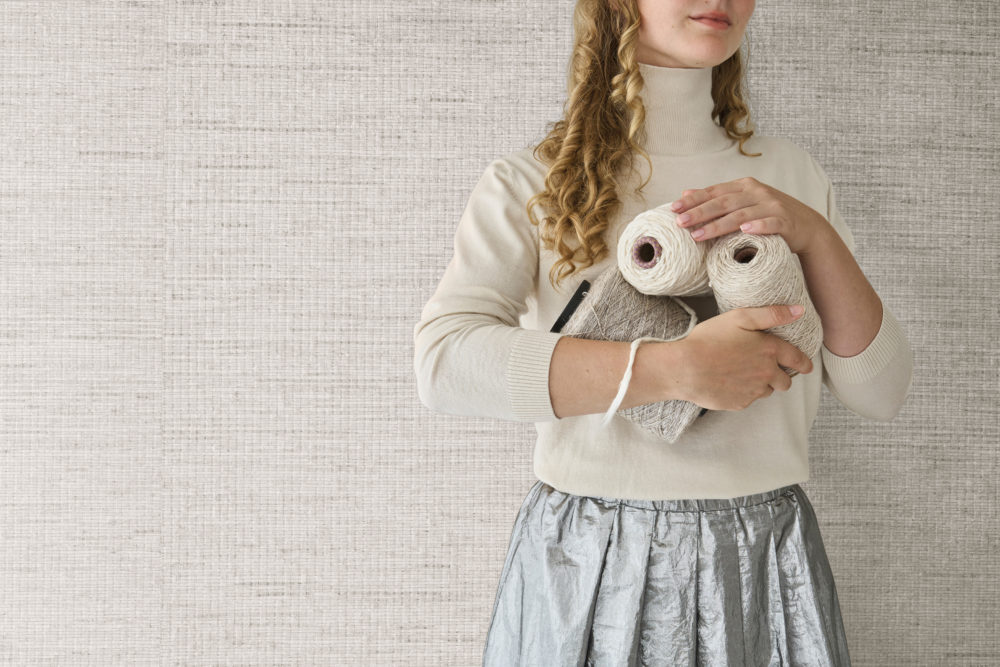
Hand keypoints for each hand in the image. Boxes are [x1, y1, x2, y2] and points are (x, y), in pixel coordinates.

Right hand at [663, 304, 813, 410]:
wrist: (685, 368)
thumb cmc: (709, 339)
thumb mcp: (740, 317)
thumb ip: (772, 314)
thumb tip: (799, 311)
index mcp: (770, 351)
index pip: (797, 359)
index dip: (804, 363)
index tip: (807, 366)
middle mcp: (767, 373)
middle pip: (785, 381)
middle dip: (781, 376)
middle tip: (767, 368)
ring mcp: (753, 391)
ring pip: (767, 391)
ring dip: (762, 384)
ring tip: (743, 373)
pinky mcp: (740, 403)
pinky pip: (748, 399)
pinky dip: (744, 392)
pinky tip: (729, 382)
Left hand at [670, 177, 831, 254]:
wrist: (806, 225)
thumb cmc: (767, 215)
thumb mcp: (741, 203)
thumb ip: (716, 199)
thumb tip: (685, 193)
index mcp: (743, 186)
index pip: (713, 192)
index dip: (693, 200)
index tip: (673, 208)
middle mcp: (756, 192)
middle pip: (723, 202)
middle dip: (699, 212)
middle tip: (680, 223)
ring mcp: (771, 205)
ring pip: (741, 214)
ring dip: (718, 225)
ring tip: (698, 235)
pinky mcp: (785, 220)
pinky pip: (770, 223)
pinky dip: (758, 226)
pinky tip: (745, 231)